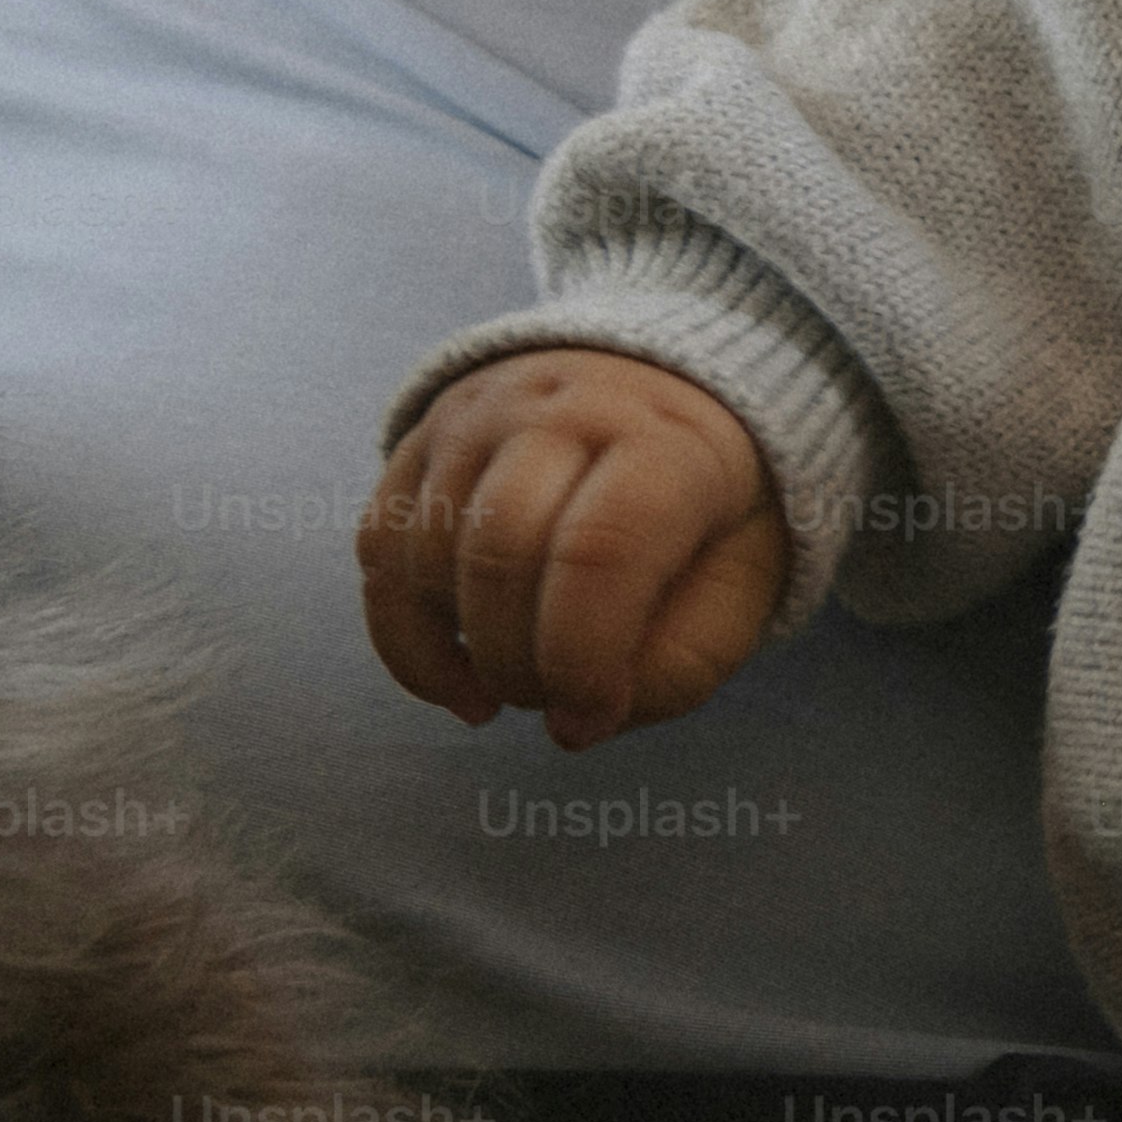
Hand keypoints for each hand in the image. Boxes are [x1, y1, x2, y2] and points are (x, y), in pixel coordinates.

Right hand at [358, 350, 787, 749]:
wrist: (666, 394)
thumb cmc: (709, 513)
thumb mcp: (740, 585)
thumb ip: (678, 665)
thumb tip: (573, 727)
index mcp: (666, 442)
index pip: (599, 549)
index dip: (583, 657)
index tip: (593, 712)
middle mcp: (562, 410)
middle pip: (502, 551)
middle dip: (520, 662)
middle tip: (557, 704)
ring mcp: (479, 417)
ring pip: (430, 554)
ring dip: (464, 652)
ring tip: (521, 687)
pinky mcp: (420, 442)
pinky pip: (381, 553)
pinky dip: (408, 641)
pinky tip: (461, 682)